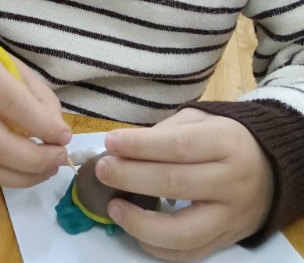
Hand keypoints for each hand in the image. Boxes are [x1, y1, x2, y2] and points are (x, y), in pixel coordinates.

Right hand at [0, 39, 71, 186]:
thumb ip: (38, 96)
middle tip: (59, 158)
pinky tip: (26, 171)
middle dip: (36, 159)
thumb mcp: (11, 65)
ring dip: (24, 176)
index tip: (66, 137)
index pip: (12, 104)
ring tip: (48, 168)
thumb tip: (59, 134)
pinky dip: (7, 177)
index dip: (43, 126)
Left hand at [96, 108, 273, 260]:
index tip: (110, 142)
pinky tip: (133, 228)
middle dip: (131, 176)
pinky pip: (188, 253)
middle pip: (175, 183)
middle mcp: (231, 182)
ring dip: (140, 222)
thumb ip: (165, 132)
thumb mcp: (200, 121)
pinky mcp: (226, 241)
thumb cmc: (224, 138)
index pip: (178, 146)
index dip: (140, 145)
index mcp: (226, 142)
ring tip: (113, 205)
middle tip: (102, 169)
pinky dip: (156, 246)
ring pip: (182, 231)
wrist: (269, 170)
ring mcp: (231, 217)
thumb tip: (123, 148)